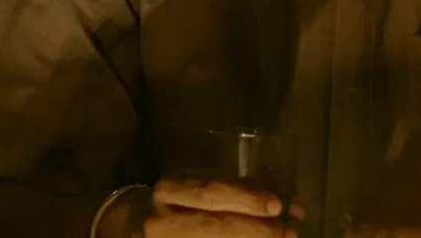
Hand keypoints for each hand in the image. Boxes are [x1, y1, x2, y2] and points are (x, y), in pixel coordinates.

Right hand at [100, 178, 305, 237]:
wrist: (132, 225)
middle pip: (213, 227)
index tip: (277, 205)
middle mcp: (161, 221)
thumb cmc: (180, 202)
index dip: (246, 199)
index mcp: (170, 191)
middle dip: (255, 230)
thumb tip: (286, 204)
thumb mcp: (201, 188)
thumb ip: (237, 193)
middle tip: (288, 233)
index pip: (210, 194)